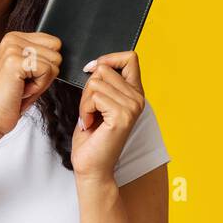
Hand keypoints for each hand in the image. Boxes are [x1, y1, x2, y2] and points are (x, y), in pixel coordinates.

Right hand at [0, 31, 61, 137]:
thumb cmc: (11, 99)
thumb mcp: (29, 72)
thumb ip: (42, 56)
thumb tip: (64, 50)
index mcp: (15, 38)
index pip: (54, 42)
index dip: (48, 65)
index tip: (28, 77)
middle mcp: (12, 39)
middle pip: (56, 52)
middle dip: (46, 74)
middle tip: (24, 84)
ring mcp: (12, 49)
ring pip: (54, 62)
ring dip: (42, 82)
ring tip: (21, 88)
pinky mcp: (15, 62)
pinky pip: (48, 71)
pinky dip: (38, 87)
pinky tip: (20, 91)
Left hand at [71, 50, 146, 180]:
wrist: (91, 165)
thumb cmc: (92, 136)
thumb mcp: (96, 102)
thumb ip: (102, 83)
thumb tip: (97, 65)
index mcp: (134, 92)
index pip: (130, 57)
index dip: (107, 59)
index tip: (91, 70)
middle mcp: (138, 98)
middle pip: (104, 70)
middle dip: (88, 88)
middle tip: (90, 110)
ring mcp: (132, 107)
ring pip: (96, 83)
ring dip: (85, 102)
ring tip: (90, 118)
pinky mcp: (122, 116)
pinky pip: (94, 97)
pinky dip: (85, 110)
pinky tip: (90, 124)